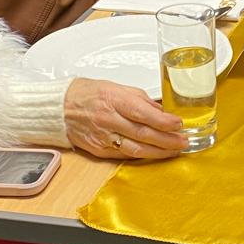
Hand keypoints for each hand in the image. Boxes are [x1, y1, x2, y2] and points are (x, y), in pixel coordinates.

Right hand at [63, 78, 188, 160]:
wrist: (59, 108)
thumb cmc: (88, 94)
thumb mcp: (116, 88)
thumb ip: (140, 100)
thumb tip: (161, 111)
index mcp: (113, 100)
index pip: (143, 113)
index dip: (163, 121)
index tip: (179, 124)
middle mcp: (108, 120)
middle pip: (143, 134)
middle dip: (167, 140)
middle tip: (184, 141)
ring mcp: (103, 137)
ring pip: (136, 149)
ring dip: (158, 152)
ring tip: (175, 150)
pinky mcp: (99, 151)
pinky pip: (124, 155)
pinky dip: (142, 156)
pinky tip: (155, 154)